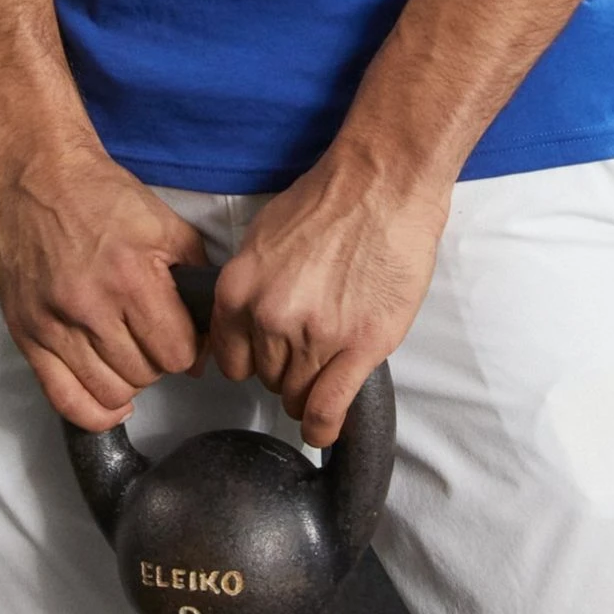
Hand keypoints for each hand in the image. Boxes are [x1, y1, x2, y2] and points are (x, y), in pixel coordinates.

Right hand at [0, 142, 209, 432]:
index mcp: (132, 277)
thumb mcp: (168, 226)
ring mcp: (53, 323)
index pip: (176, 354)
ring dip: (128, 381)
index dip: (187, 348)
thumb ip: (197, 281)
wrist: (40, 176)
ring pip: (108, 392)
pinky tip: (108, 397)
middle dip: (157, 361)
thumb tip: (204, 347)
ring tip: (126, 353)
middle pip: (144, 375)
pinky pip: (63, 399)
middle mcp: (90, 306)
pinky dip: (93, 411)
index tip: (181, 334)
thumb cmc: (106, 197)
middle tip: (151, 337)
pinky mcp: (26, 333)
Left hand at [211, 151, 450, 447]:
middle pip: (267, 379)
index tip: (268, 360)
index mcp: (240, 289)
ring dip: (309, 392)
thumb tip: (247, 319)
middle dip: (285, 371)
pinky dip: (324, 426)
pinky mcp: (359, 347)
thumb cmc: (327, 200)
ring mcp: (315, 336)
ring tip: (327, 374)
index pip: (231, 360)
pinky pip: (328, 408)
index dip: (253, 361)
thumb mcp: (263, 236)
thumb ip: (250, 285)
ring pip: (297, 396)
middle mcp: (270, 318)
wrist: (382, 184)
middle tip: (309, 351)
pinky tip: (326, 429)